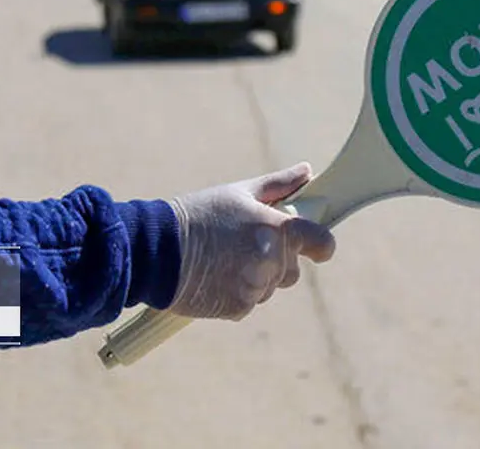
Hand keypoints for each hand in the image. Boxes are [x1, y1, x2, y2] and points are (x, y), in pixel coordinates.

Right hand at [166, 162, 335, 320]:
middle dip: (277, 259)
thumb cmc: (199, 214)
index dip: (321, 245)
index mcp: (277, 229)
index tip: (317, 248)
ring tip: (225, 258)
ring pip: (270, 286)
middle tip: (246, 243)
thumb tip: (307, 172)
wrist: (158, 251)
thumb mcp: (238, 193)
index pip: (321, 242)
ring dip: (256, 276)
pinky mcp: (238, 308)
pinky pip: (250, 301)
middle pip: (293, 269)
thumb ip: (278, 185)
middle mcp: (271, 261)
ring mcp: (255, 287)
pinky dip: (237, 291)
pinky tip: (216, 275)